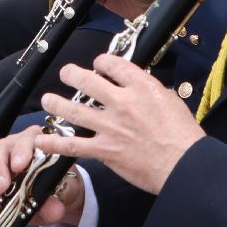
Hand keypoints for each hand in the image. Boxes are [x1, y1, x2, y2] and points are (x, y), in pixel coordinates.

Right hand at [0, 125, 79, 226]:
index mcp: (34, 143)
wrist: (61, 196)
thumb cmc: (62, 183)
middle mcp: (12, 151)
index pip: (26, 139)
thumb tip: (52, 209)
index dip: (21, 150)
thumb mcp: (66, 190)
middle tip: (1, 188)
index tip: (20, 165)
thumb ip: (59, 198)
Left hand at [35, 55, 204, 194]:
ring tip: (47, 99)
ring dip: (56, 103)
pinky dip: (54, 143)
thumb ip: (150, 90)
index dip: (101, 61)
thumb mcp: (170, 100)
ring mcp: (110, 127)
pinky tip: (42, 140)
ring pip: (74, 109)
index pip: (112, 64)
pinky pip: (73, 145)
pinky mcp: (105, 150)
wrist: (184, 165)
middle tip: (66, 73)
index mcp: (141, 86)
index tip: (98, 65)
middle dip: (71, 74)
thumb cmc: (183, 135)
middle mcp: (122, 102)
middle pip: (87, 81)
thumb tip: (138, 85)